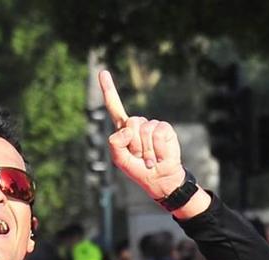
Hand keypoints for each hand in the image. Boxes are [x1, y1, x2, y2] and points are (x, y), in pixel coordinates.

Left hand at [98, 70, 185, 203]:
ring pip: (144, 130)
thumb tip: (126, 129)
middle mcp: (138, 124)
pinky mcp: (165, 129)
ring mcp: (152, 125)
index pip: (114, 107)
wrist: (160, 179)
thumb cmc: (139, 171)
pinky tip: (160, 156)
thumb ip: (115, 144)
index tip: (103, 72)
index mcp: (124, 129)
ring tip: (150, 160)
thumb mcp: (120, 161)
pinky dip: (158, 149)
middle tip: (140, 157)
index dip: (108, 90)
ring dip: (147, 150)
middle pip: (131, 123)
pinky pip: (158, 133)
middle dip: (134, 144)